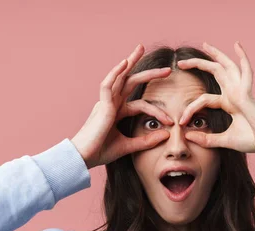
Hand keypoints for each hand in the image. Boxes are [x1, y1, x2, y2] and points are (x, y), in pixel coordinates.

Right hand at [70, 44, 174, 168]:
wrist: (84, 158)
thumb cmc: (101, 152)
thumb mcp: (129, 146)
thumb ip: (147, 141)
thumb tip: (166, 134)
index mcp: (117, 112)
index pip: (140, 104)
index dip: (157, 111)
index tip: (171, 121)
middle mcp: (112, 104)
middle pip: (130, 82)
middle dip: (147, 73)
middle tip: (166, 67)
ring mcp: (106, 103)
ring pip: (120, 77)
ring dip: (130, 62)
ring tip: (141, 48)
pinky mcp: (102, 106)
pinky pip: (107, 85)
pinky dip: (115, 73)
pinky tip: (124, 62)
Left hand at [177, 41, 254, 154]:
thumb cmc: (252, 140)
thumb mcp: (224, 140)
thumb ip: (207, 139)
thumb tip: (187, 136)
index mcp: (229, 103)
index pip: (204, 99)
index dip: (190, 109)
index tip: (181, 122)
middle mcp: (234, 94)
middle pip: (215, 73)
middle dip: (198, 65)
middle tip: (181, 62)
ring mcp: (241, 91)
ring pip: (226, 67)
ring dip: (216, 54)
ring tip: (205, 44)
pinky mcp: (247, 93)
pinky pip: (246, 72)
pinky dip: (243, 58)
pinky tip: (237, 45)